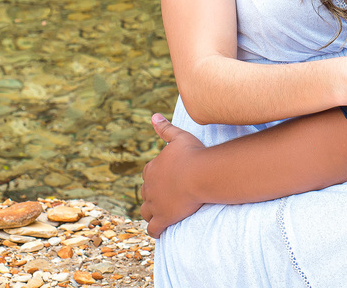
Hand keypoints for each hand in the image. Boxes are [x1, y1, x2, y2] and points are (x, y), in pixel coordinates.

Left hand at [140, 113, 207, 237]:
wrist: (201, 174)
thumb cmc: (192, 154)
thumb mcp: (178, 137)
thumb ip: (165, 128)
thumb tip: (153, 116)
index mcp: (152, 169)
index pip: (148, 174)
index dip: (155, 177)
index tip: (165, 179)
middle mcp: (149, 187)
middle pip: (146, 193)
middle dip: (152, 195)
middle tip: (165, 197)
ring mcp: (155, 204)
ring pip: (146, 211)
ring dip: (150, 212)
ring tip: (159, 214)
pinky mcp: (163, 218)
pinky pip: (153, 228)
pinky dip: (154, 230)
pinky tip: (159, 231)